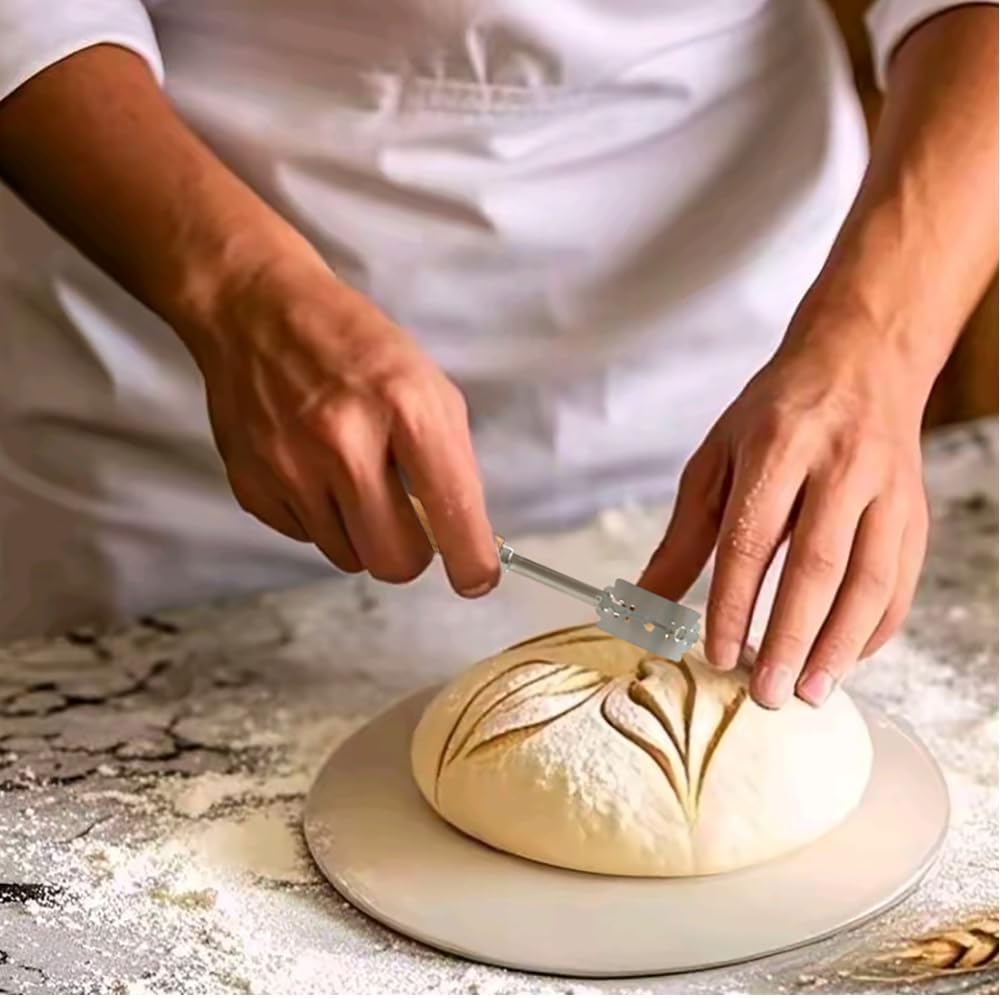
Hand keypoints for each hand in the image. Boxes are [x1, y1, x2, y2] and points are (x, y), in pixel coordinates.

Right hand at [184, 257, 499, 596]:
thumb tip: (461, 535)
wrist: (257, 312)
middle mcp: (345, 443)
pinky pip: (306, 538)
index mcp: (405, 408)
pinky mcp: (252, 486)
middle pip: (394, 561)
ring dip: (362, 533)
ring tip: (353, 480)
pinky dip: (320, 518)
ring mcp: (291, 467)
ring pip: (349, 558)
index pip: (451, 510)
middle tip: (408, 526)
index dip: (472, 561)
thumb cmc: (356, 347)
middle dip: (411, 554)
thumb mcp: (427, 385)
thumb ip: (449, 460)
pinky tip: (313, 471)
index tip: (476, 580)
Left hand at [640, 307, 928, 707]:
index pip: (752, 536)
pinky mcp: (915, 510)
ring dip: (839, 644)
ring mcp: (887, 488)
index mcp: (778, 445)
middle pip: (817, 564)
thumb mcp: (717, 457)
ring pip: (870, 578)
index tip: (719, 652)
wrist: (860, 360)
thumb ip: (686, 532)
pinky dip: (874, 628)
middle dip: (791, 636)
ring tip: (809, 692)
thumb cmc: (777, 414)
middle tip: (767, 691)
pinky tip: (844, 659)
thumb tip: (647, 600)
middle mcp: (840, 465)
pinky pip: (901, 581)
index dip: (734, 601)